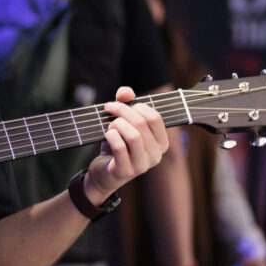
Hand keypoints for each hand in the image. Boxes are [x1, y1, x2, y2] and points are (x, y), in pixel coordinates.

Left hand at [85, 87, 168, 201]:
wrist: (104, 173)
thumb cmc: (117, 146)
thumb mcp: (124, 124)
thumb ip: (126, 104)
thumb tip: (125, 92)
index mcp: (161, 143)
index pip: (155, 117)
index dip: (136, 105)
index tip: (120, 103)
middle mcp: (156, 155)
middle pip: (141, 123)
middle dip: (122, 111)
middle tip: (109, 109)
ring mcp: (142, 165)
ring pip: (133, 135)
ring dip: (117, 124)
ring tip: (110, 126)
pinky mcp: (126, 171)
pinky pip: (120, 147)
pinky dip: (111, 136)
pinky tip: (107, 135)